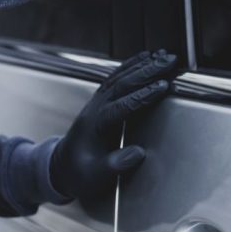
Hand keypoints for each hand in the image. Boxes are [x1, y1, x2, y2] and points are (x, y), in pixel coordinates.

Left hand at [49, 49, 176, 198]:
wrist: (61, 168)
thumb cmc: (79, 173)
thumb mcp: (95, 176)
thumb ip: (115, 165)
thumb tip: (137, 153)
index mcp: (95, 125)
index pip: (122, 106)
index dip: (143, 95)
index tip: (163, 87)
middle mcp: (95, 108)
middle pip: (122, 83)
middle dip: (147, 71)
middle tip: (169, 61)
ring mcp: (97, 102)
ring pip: (120, 77)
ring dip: (142, 65)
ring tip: (163, 56)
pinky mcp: (100, 101)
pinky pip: (116, 78)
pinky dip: (131, 66)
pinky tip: (144, 59)